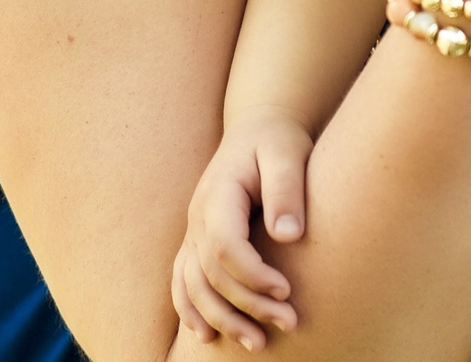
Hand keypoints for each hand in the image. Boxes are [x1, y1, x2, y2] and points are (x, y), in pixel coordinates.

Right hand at [171, 108, 311, 349]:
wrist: (258, 131)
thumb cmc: (277, 142)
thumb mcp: (287, 152)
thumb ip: (286, 190)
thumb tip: (288, 236)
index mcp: (219, 192)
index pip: (225, 245)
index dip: (252, 274)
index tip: (286, 291)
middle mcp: (198, 215)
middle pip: (211, 272)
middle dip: (247, 304)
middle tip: (287, 323)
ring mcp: (193, 231)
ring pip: (194, 284)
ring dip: (222, 318)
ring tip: (257, 343)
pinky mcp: (196, 242)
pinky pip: (182, 280)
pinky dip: (190, 309)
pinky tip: (208, 334)